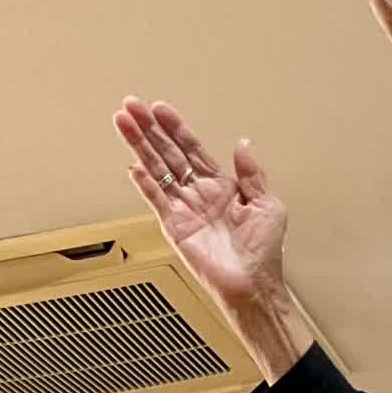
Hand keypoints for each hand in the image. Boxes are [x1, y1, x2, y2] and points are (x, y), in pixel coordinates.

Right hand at [113, 99, 310, 380]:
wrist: (255, 286)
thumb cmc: (264, 254)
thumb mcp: (268, 205)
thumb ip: (252, 174)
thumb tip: (243, 145)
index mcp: (222, 187)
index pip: (193, 149)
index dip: (176, 128)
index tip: (160, 109)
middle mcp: (200, 195)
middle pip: (168, 153)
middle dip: (150, 129)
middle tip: (131, 106)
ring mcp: (185, 209)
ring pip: (158, 169)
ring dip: (140, 146)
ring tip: (124, 123)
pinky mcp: (175, 227)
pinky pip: (157, 199)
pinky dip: (145, 183)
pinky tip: (133, 165)